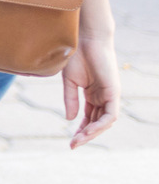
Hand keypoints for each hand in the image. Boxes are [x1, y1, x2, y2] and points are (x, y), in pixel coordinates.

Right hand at [63, 34, 118, 148]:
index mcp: (93, 95)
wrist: (86, 39)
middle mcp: (103, 98)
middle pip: (97, 123)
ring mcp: (110, 96)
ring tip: (79, 139)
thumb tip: (70, 119)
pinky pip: (110, 115)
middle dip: (86, 135)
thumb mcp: (69, 82)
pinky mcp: (114, 93)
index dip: (80, 130)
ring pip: (105, 122)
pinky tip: (89, 129)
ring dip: (92, 132)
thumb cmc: (77, 56)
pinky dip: (101, 124)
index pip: (89, 118)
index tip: (70, 141)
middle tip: (74, 145)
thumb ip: (71, 100)